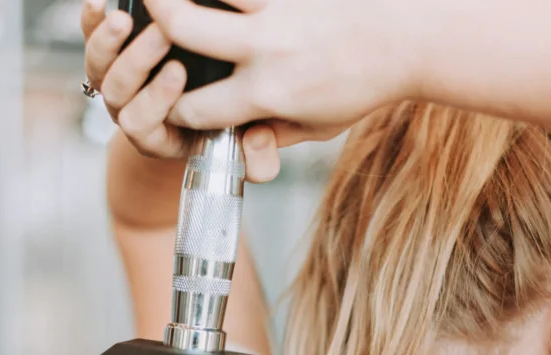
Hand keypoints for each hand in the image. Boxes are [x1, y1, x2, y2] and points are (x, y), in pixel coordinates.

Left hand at [81, 0, 281, 181]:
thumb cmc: (221, 128)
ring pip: (99, 65)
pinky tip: (102, 1)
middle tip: (163, 34)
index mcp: (155, 137)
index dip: (156, 99)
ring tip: (128, 18)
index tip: (179, 73)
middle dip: (138, 61)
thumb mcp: (242, 151)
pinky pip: (89, 36)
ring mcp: (115, 83)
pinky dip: (92, 19)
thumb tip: (258, 138)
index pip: (142, 123)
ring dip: (111, 40)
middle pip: (117, 90)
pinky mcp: (107, 55)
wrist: (198, 114)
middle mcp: (130, 111)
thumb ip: (258, 161)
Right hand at [143, 0, 422, 147]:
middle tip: (137, 6)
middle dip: (152, 15)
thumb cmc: (364, 85)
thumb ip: (273, 134)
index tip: (167, 98)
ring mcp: (280, 7)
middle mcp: (265, 47)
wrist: (413, 39)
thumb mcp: (319, 127)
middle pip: (182, 24)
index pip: (194, 104)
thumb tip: (238, 144)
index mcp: (266, 92)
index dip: (170, 107)